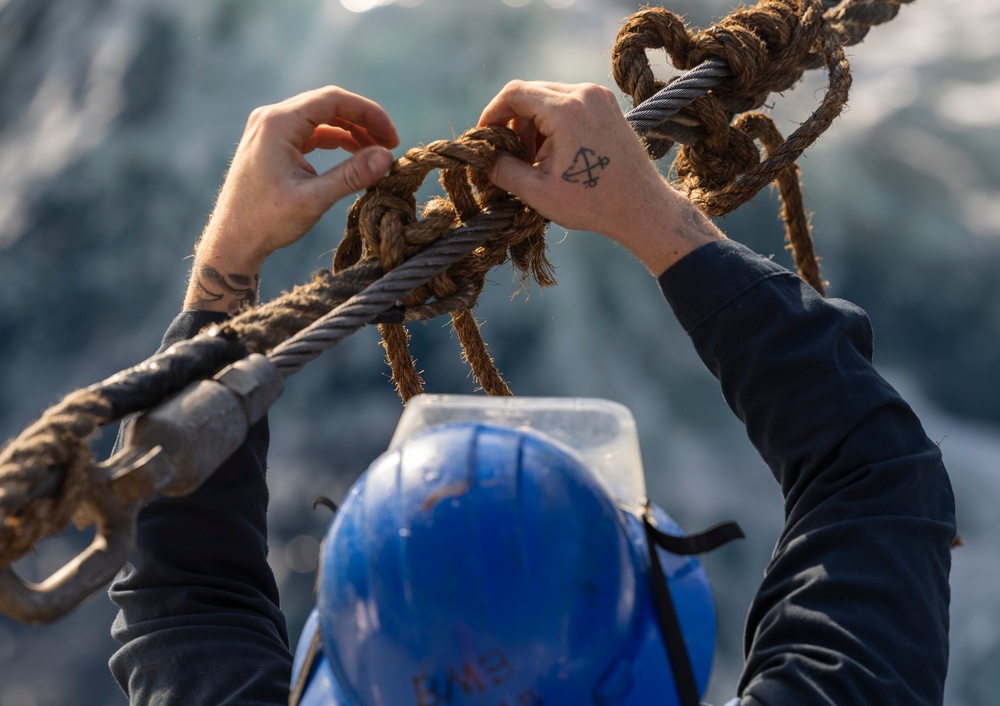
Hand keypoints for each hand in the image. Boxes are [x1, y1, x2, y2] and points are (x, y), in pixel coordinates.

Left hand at [184, 86, 399, 311]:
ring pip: (320, 118)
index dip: (369, 114)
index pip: (334, 100)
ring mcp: (269, 129)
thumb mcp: (314, 199)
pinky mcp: (271, 143)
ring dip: (350, 132)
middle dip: (362, 122)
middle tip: (389, 146)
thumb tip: (387, 157)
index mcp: (279, 123)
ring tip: (375, 153)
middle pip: (328, 105)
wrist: (232, 241)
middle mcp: (271, 118)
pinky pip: (309, 132)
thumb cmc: (267, 221)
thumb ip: (351, 175)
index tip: (392, 137)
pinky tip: (352, 156)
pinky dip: (333, 140)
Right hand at [478, 81, 723, 274]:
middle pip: (530, 92)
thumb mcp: (538, 192)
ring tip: (535, 159)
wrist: (642, 208)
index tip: (485, 139)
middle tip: (511, 156)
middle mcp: (584, 93)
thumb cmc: (593, 203)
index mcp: (567, 110)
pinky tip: (555, 153)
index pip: (513, 94)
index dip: (491, 114)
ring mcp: (598, 96)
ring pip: (548, 97)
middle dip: (512, 122)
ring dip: (532, 123)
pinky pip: (567, 103)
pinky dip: (552, 122)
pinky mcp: (606, 104)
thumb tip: (482, 157)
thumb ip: (503, 170)